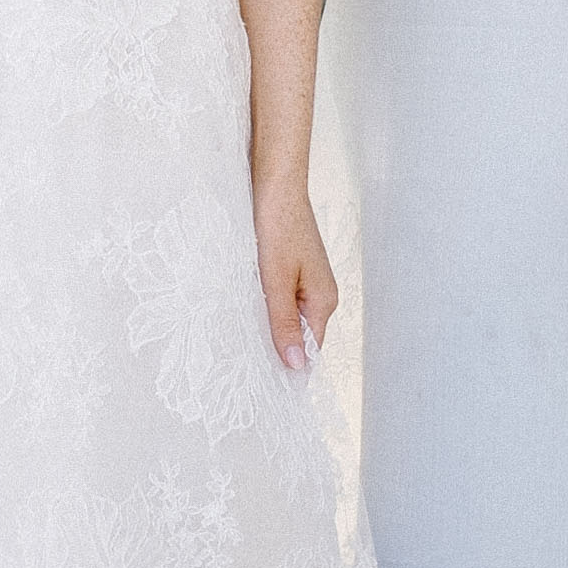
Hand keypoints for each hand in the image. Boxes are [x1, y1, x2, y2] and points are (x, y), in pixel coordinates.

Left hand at [256, 175, 337, 374]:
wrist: (277, 185)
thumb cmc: (278, 226)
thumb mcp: (275, 281)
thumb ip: (283, 323)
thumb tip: (297, 365)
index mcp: (323, 300)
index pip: (311, 349)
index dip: (289, 365)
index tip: (265, 382)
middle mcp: (321, 294)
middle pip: (301, 335)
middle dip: (277, 346)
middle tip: (246, 364)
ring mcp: (309, 281)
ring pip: (289, 317)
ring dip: (269, 325)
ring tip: (244, 337)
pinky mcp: (295, 270)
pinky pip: (283, 300)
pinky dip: (267, 306)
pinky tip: (247, 306)